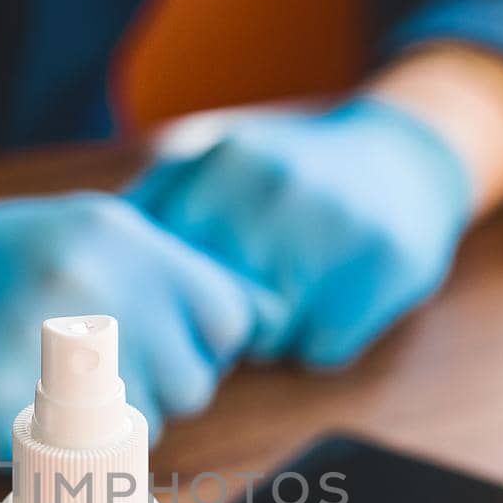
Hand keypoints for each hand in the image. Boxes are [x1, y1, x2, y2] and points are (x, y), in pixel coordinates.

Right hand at [0, 194, 270, 464]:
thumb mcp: (60, 236)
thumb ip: (145, 270)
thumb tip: (260, 316)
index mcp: (111, 234)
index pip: (228, 313)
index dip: (202, 346)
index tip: (158, 355)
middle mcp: (87, 280)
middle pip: (196, 379)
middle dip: (157, 394)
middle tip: (86, 388)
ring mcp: (41, 344)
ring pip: (147, 427)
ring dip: (113, 436)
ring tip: (46, 405)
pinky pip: (73, 465)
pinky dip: (52, 464)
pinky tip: (7, 423)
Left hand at [127, 98, 472, 367]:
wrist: (410, 152)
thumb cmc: (296, 173)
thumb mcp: (223, 159)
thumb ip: (162, 197)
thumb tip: (93, 254)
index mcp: (225, 163)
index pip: (163, 267)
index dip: (167, 301)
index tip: (178, 307)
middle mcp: (275, 188)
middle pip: (211, 308)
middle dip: (215, 326)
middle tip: (237, 313)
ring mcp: (333, 225)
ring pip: (266, 336)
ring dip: (268, 339)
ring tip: (286, 303)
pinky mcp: (384, 265)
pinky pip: (320, 350)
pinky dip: (316, 346)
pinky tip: (328, 308)